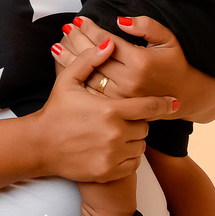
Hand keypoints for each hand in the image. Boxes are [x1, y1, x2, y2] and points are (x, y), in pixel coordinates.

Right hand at [33, 35, 178, 182]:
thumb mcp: (68, 80)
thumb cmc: (55, 111)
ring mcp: (113, 154)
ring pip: (140, 146)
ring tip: (116, 133)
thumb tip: (110, 44)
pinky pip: (132, 163)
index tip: (175, 103)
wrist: (40, 146)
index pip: (149, 106)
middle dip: (138, 121)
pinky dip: (128, 157)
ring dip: (133, 139)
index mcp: (110, 110)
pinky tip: (113, 149)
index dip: (165, 104)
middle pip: (145, 126)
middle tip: (121, 118)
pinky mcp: (109, 171)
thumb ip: (90, 60)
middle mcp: (115, 133)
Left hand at [52, 16, 214, 122]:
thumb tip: (120, 21)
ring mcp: (121, 97)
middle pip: (94, 58)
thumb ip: (147, 26)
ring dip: (72, 59)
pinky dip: (77, 77)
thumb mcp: (168, 39)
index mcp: (139, 63)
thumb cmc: (175, 63)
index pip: (107, 42)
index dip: (91, 29)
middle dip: (77, 40)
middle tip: (66, 27)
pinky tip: (66, 66)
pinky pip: (91, 90)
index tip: (79, 19)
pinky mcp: (117, 107)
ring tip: (58, 44)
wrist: (184, 96)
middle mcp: (128, 81)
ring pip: (89, 75)